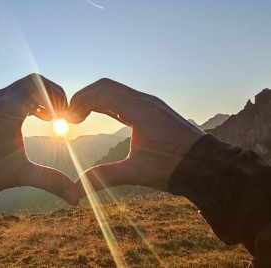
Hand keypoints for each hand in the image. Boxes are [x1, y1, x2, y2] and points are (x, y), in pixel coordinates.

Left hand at [0, 74, 78, 204]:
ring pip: (20, 87)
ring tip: (48, 119)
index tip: (65, 117)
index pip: (40, 84)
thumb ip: (51, 181)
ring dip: (37, 99)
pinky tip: (30, 121)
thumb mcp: (20, 173)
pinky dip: (24, 102)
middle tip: (60, 116)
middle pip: (33, 82)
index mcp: (9, 106)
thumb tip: (76, 198)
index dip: (58, 97)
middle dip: (51, 96)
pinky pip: (10, 95)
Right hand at [67, 78, 204, 194]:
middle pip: (105, 86)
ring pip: (115, 90)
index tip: (67, 118)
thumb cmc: (175, 167)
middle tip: (70, 115)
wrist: (207, 166)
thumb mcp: (136, 172)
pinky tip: (99, 115)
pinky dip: (107, 103)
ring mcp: (150, 103)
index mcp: (139, 110)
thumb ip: (104, 176)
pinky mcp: (153, 109)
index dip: (79, 102)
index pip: (101, 93)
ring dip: (94, 98)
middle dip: (83, 97)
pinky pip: (124, 98)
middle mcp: (144, 100)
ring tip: (80, 116)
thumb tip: (77, 188)